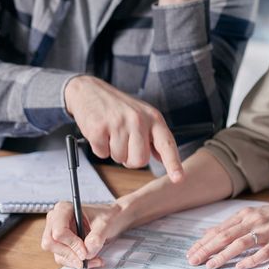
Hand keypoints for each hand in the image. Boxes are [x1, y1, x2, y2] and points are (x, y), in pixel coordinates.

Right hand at [41, 201, 130, 268]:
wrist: (112, 220)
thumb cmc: (107, 216)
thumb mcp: (105, 223)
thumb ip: (96, 237)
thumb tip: (87, 251)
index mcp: (64, 209)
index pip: (58, 231)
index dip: (71, 244)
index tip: (85, 252)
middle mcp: (56, 220)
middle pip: (51, 243)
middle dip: (70, 254)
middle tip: (86, 258)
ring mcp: (56, 233)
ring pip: (57, 254)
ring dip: (75, 261)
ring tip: (94, 259)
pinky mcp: (61, 244)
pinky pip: (63, 259)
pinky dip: (76, 262)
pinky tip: (91, 260)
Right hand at [64, 75, 182, 181]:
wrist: (89, 90)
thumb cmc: (119, 107)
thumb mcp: (143, 115)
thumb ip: (154, 137)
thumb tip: (163, 158)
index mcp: (153, 118)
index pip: (167, 144)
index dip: (173, 163)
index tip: (178, 178)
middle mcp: (138, 120)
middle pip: (140, 160)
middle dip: (130, 159)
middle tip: (124, 142)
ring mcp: (119, 123)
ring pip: (120, 158)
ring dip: (113, 151)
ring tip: (111, 133)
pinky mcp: (99, 128)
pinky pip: (102, 154)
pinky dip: (100, 148)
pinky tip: (100, 132)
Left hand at [186, 202, 268, 268]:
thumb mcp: (252, 215)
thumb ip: (232, 224)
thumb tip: (208, 233)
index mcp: (244, 215)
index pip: (219, 229)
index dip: (204, 241)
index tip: (191, 251)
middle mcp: (252, 221)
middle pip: (225, 236)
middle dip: (207, 249)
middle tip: (194, 260)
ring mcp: (265, 231)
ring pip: (240, 243)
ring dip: (224, 255)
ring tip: (211, 265)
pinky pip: (263, 252)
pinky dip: (251, 260)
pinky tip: (240, 267)